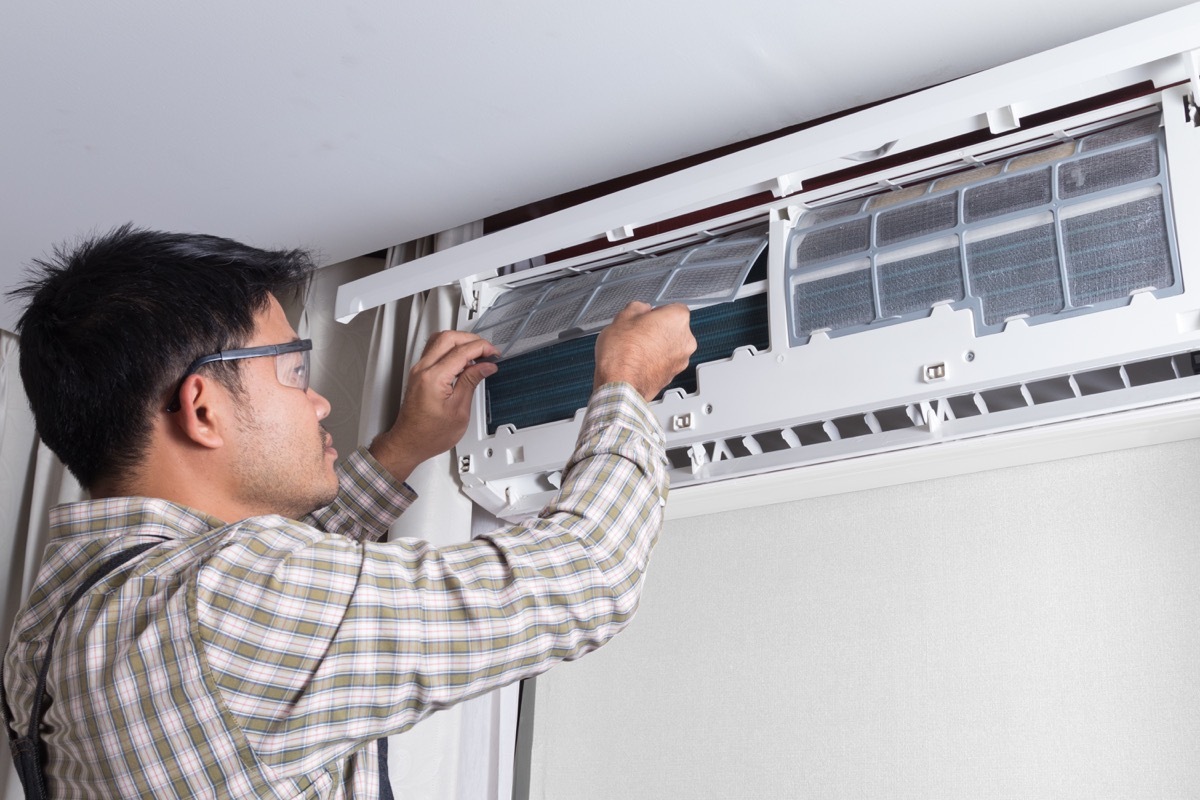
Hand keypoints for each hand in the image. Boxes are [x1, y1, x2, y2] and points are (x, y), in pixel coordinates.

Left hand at [369, 331, 498, 482]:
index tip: (493, 353)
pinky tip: (462, 359)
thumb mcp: (459, 411)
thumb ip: (471, 382)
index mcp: (433, 378)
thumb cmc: (429, 434)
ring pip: (439, 340)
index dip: (481, 348)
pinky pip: (434, 350)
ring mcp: (418, 370)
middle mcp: (422, 370)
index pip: (461, 351)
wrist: (409, 443)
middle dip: (471, 339)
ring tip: (476, 353)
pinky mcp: (418, 373)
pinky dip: (450, 348)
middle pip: (448, 338)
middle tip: (487, 350)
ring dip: (460, 341)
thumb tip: (485, 366)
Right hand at [593, 302, 695, 400]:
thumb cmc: (623, 354)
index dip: (656, 311)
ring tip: (635, 349)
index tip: (645, 315)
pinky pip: (666, 362)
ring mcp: (681, 360)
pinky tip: (638, 362)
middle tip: (638, 332)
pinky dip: (656, 361)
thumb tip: (640, 308)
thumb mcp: (622, 318)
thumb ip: (637, 307)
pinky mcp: (672, 376)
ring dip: (657, 346)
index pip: (673, 307)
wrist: (620, 385)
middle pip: (674, 328)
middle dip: (658, 329)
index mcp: (677, 319)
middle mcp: (685, 340)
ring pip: (671, 347)